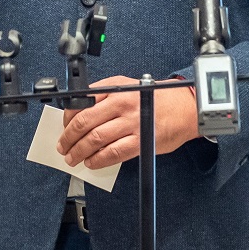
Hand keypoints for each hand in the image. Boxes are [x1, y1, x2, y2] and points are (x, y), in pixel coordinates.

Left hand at [58, 76, 200, 169]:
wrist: (185, 108)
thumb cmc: (156, 99)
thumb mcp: (128, 86)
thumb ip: (105, 97)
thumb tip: (80, 116)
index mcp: (116, 88)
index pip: (81, 102)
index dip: (67, 117)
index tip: (64, 127)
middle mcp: (122, 103)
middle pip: (85, 122)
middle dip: (69, 137)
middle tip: (63, 147)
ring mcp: (131, 122)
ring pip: (95, 139)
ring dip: (79, 151)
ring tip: (73, 158)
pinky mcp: (140, 141)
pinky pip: (113, 153)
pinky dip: (98, 160)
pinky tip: (92, 162)